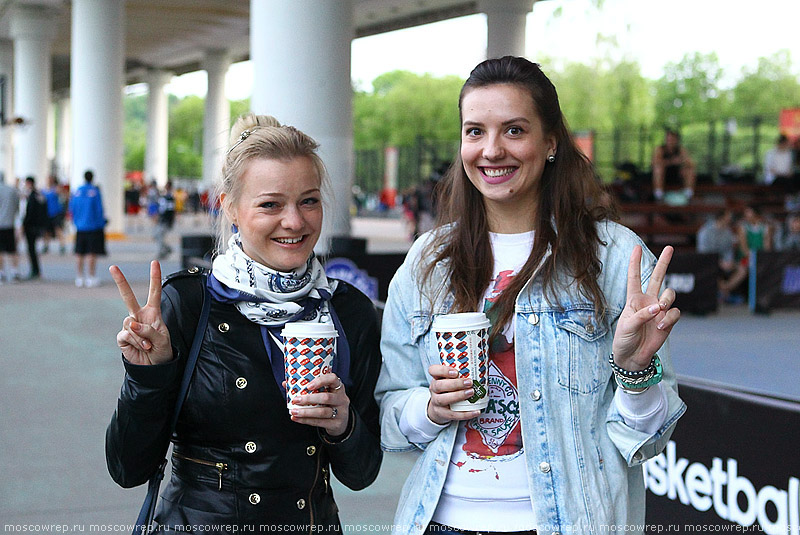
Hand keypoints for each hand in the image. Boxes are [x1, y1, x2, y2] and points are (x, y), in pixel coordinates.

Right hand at [110, 261, 172, 365]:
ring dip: (141, 336)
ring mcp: (129, 326)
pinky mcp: (123, 337)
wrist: (154, 367)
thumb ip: (149, 329)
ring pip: (130, 323)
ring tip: (149, 345)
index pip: (154, 292)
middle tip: (113, 267)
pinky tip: (142, 348)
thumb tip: (131, 322)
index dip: (155, 277)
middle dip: (120, 281)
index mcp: (153, 313)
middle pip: (128, 296)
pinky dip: (136, 342)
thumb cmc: (162, 350)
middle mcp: (139, 316)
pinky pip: (126, 335)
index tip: (155, 262)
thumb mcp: (163, 339)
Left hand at [290, 373, 349, 436]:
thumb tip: (286, 383)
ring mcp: (341, 412)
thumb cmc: (329, 403)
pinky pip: (320, 422)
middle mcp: (342, 398)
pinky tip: (297, 419)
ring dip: (306, 412)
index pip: (333, 379)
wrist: (341, 422)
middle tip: (295, 400)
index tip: (308, 386)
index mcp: (338, 387)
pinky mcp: (336, 424)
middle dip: (309, 399)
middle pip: (326, 397)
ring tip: (294, 411)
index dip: (321, 381)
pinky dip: (306, 421)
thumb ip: (307, 388)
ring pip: (323, 412)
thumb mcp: (324, 393)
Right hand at [426, 364, 480, 424]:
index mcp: (436, 378)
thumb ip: (461, 374)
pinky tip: (476, 411)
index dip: (443, 370)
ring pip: (443, 399)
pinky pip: (453, 415)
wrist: (439, 408)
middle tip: (469, 382)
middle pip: (439, 385)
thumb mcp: (450, 380)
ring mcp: (436, 402)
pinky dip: (465, 414)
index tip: (456, 372)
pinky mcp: (442, 414)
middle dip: (455, 384)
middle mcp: (434, 389)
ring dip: (458, 396)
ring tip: (471, 393)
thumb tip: (482, 369)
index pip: (433, 370)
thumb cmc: (448, 390)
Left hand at [612, 245, 679, 371]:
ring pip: (669, 294)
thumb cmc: (624, 338)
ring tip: (659, 310)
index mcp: (633, 299)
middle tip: (669, 247)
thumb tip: (658, 308)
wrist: (633, 356)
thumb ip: (641, 315)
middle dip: (663, 262)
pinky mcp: (668, 321)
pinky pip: (674, 313)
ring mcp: (660, 310)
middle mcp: (648, 301)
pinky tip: (660, 327)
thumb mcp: (627, 326)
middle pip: (657, 277)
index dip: (635, 262)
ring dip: (666, 299)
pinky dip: (669, 318)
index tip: (636, 247)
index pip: (634, 277)